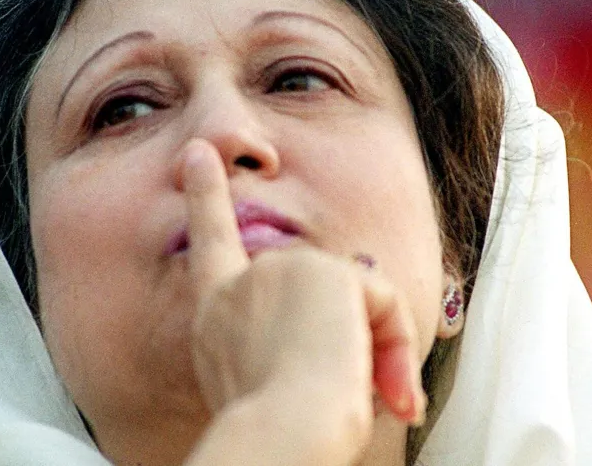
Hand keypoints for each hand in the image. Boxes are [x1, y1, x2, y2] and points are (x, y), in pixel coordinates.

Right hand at [182, 139, 424, 462]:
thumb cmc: (279, 433)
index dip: (205, 196)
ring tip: (365, 397)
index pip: (210, 245)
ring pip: (355, 296)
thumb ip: (290, 338)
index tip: (198, 155)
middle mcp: (238, 288)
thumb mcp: (266, 384)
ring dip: (375, 350)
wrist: (279, 436)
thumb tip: (359, 305)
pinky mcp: (318, 271)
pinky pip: (380, 299)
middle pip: (322, 285)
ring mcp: (276, 272)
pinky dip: (393, 345)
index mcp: (215, 318)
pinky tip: (373, 381)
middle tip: (384, 399)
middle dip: (362, 334)